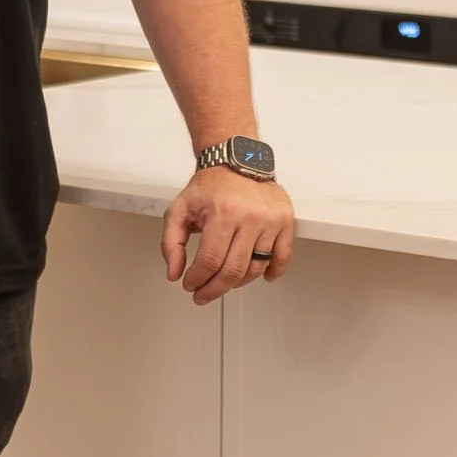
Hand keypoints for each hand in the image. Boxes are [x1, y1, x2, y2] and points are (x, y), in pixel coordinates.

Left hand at [161, 170, 294, 306]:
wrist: (237, 162)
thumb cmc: (209, 187)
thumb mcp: (179, 209)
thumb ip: (171, 243)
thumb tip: (174, 273)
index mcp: (223, 213)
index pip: (210, 261)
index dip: (197, 279)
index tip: (190, 285)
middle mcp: (250, 217)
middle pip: (233, 270)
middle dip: (214, 289)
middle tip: (203, 294)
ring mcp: (270, 221)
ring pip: (256, 268)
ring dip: (238, 283)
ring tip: (223, 283)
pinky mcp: (285, 221)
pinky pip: (283, 257)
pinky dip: (273, 272)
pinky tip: (262, 278)